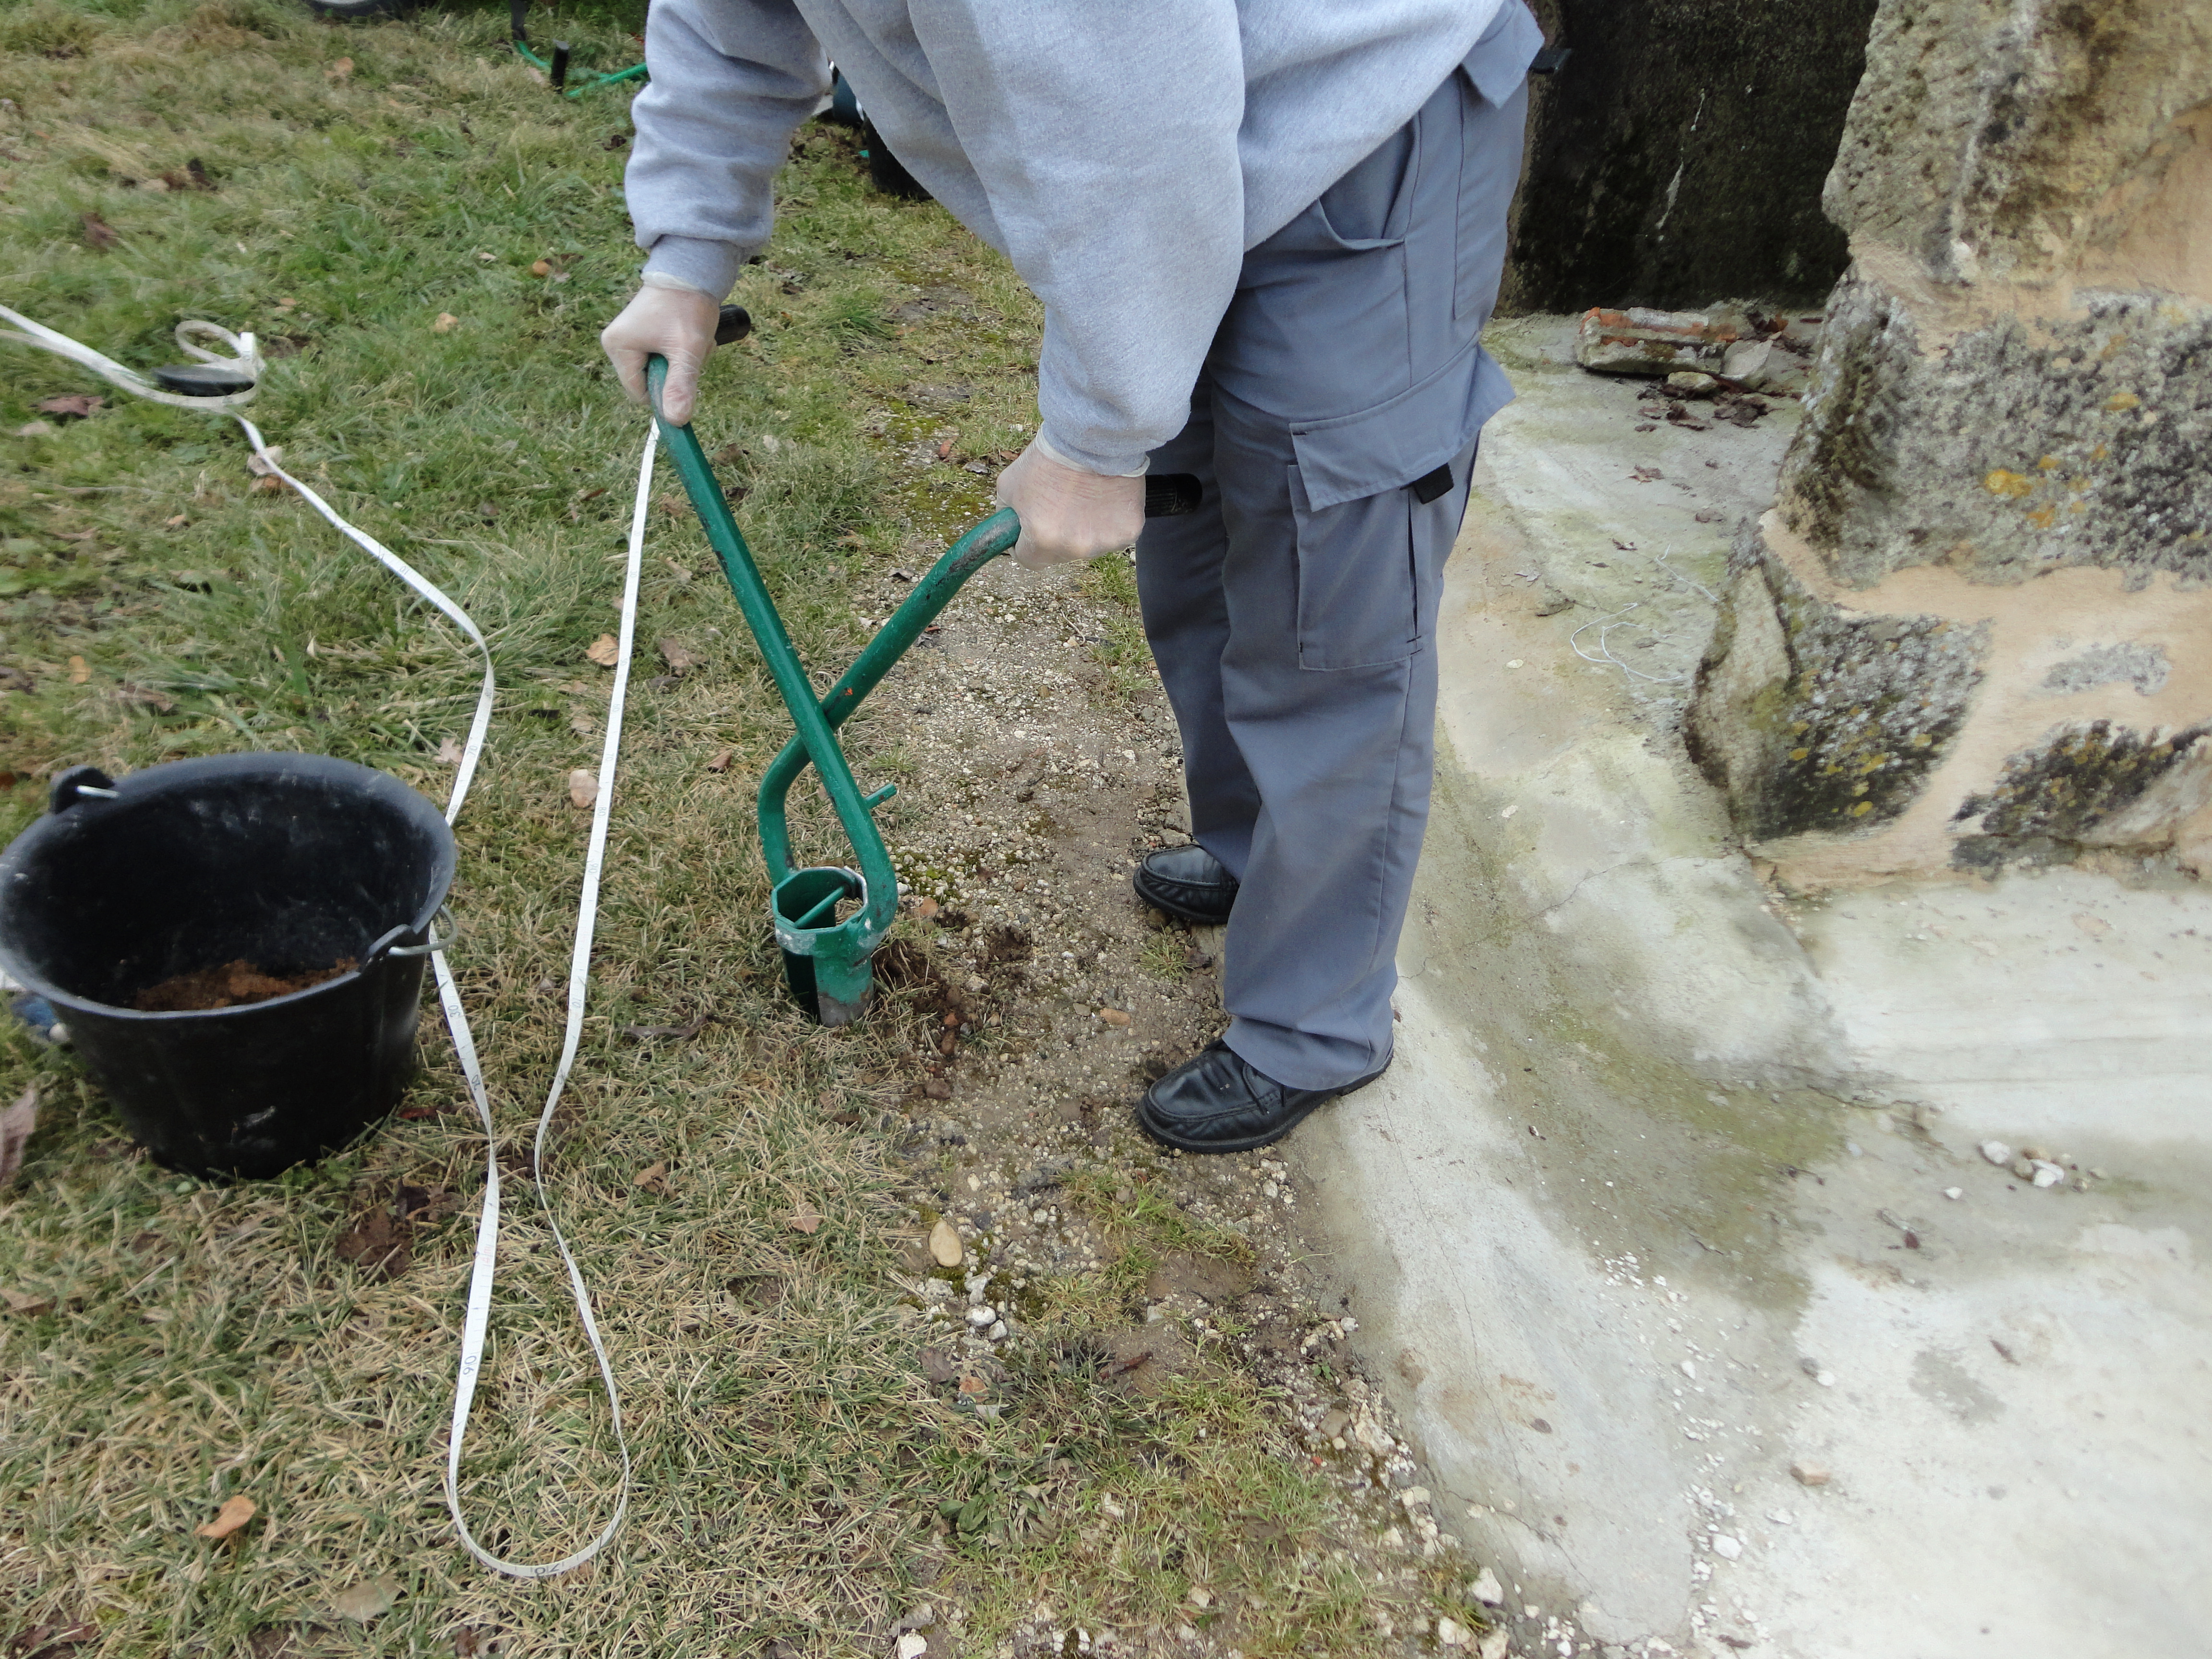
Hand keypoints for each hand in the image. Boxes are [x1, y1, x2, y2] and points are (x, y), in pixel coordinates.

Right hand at [600, 277, 722, 425]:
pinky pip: (663, 356)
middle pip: (650, 382)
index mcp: (618, 347)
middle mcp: (617, 343)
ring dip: (681, 361)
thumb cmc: (687, 305)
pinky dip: (680, 352)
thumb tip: (676, 421)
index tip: (686, 378)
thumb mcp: (686, 349)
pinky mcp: (642, 333)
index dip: (665, 394)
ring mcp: (629, 338)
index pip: (640, 394)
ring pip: (660, 370)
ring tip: (689, 338)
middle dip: (676, 372)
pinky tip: (687, 335)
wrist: (692, 269)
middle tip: (689, 349)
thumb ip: (680, 385)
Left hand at [995, 437, 1145, 569]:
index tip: (1031, 529)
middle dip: (1056, 534)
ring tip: (1086, 496)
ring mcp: (1105, 542)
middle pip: (1060, 554)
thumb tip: (1008, 529)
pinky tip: (1105, 497)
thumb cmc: (1051, 457)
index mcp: (1042, 540)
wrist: (1094, 436)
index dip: (1027, 543)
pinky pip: (1113, 534)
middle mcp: (1074, 548)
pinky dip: (1109, 520)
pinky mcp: (1129, 531)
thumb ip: (1007, 514)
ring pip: (1088, 545)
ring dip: (1085, 528)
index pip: (1029, 560)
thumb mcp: (1009, 485)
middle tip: (1061, 502)